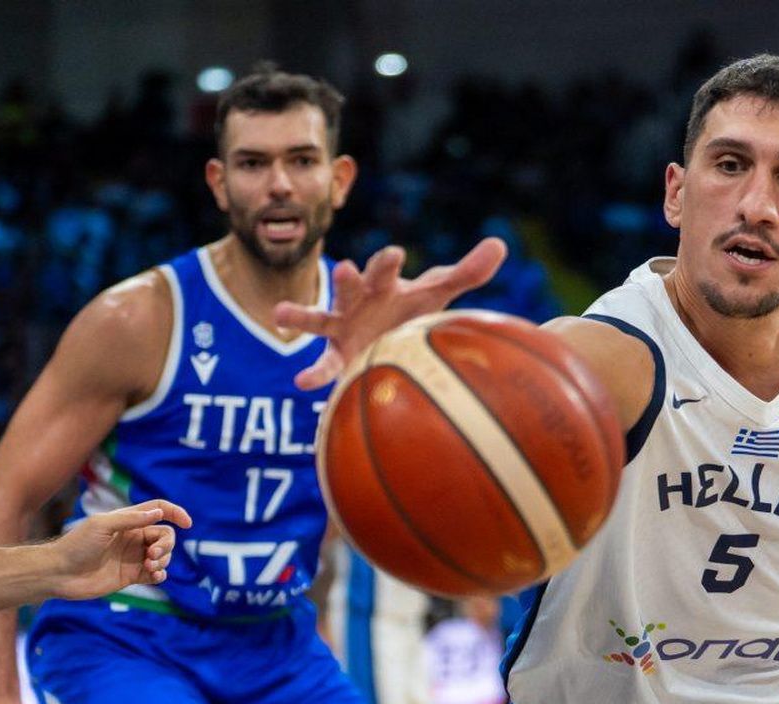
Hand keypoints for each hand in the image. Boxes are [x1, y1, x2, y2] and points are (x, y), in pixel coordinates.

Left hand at [51, 499, 191, 600]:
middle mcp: (133, 537)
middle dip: (166, 545)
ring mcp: (133, 557)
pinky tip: (154, 576)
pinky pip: (156, 574)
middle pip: (165, 536)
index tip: (188, 523)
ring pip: (163, 556)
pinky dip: (160, 574)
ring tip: (149, 566)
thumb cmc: (76, 545)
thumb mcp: (102, 526)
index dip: (175, 513)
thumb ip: (131, 519)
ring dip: (163, 560)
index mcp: (127, 521)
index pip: (158, 510)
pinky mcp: (131, 576)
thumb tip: (160, 514)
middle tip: (151, 554)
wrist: (60, 573)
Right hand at [277, 238, 507, 390]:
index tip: (394, 254)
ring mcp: (343, 328)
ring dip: (301, 316)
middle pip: (350, 287)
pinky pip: (324, 366)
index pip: (384, 268)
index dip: (387, 261)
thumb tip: (500, 245)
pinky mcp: (339, 356)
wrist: (391, 339)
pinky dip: (314, 374)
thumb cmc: (412, 310)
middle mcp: (358, 301)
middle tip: (344, 268)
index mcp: (383, 284)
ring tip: (279, 314)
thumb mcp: (437, 292)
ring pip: (320, 320)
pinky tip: (303, 383)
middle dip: (347, 279)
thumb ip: (466, 272)